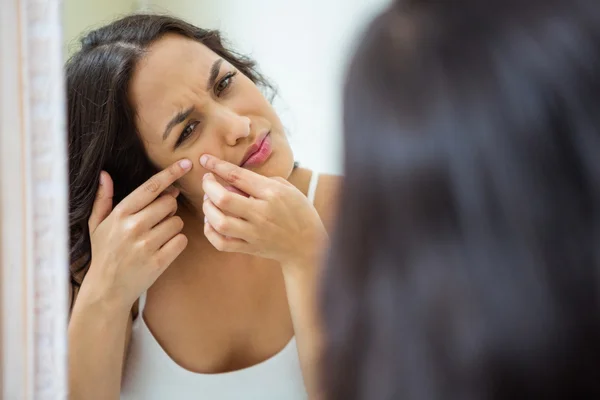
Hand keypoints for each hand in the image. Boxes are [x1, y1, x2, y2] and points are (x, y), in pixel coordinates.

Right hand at [82, 159, 191, 307]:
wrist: (106, 290)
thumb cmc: (104, 254)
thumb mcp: (97, 225)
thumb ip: (103, 200)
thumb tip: (105, 175)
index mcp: (120, 214)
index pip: (151, 187)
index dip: (170, 173)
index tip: (186, 164)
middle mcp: (133, 227)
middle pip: (169, 203)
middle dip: (169, 208)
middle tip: (160, 218)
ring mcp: (146, 245)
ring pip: (177, 222)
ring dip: (173, 227)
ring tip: (158, 237)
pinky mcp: (158, 262)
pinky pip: (181, 241)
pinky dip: (177, 243)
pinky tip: (164, 248)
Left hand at [200, 155, 327, 266]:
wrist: (308, 245)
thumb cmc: (298, 212)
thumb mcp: (287, 189)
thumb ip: (261, 181)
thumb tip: (233, 179)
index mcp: (272, 193)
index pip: (237, 176)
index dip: (217, 165)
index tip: (205, 159)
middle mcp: (261, 213)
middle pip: (223, 198)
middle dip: (208, 186)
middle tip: (207, 181)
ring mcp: (254, 233)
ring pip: (219, 222)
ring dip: (207, 209)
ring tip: (208, 201)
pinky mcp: (250, 248)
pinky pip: (221, 243)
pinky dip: (210, 232)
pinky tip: (211, 222)